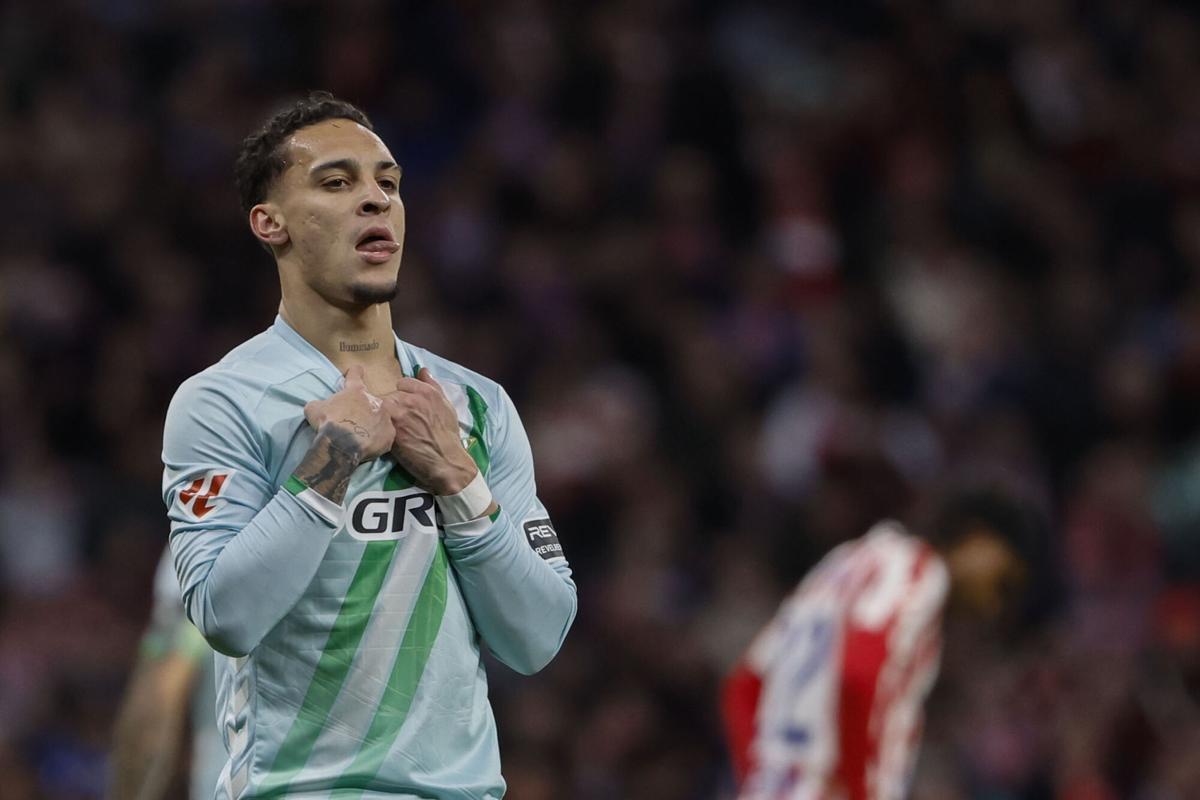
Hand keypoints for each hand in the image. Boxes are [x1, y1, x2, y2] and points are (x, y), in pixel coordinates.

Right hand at [303, 365, 393, 461]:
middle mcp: (375, 400)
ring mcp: (385, 417)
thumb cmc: (328, 422)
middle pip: (370, 401)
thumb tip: (317, 407)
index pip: (356, 375)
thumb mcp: (314, 409)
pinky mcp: (389, 434)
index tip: (358, 370)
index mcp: (356, 391)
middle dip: (363, 409)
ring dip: (373, 424)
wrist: (343, 443)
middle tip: (354, 421)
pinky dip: (378, 439)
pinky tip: (370, 445)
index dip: (355, 373)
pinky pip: (385, 436)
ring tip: (362, 436)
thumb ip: (319, 404)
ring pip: (380, 418)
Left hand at [383, 368, 477, 493]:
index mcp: (426, 392)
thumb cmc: (448, 434)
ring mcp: (399, 415)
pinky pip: (380, 423)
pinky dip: (383, 428)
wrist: (445, 460)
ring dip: (387, 416)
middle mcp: (411, 400)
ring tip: (394, 428)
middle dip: (395, 405)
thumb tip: (423, 370)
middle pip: (391, 395)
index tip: (408, 406)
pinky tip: (391, 436)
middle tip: (402, 419)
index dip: (404, 394)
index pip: (403, 383)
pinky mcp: (391, 431)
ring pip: (383, 408)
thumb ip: (434, 386)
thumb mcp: (446, 406)